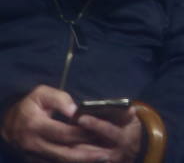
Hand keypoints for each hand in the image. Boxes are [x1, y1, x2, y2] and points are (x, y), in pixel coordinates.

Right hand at [0, 85, 130, 162]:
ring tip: (103, 158)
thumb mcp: (41, 94)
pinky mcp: (36, 160)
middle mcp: (34, 144)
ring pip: (62, 161)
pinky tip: (89, 159)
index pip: (63, 133)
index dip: (82, 133)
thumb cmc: (29, 105)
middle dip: (88, 153)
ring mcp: (34, 155)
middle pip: (65, 152)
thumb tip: (75, 110)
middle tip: (108, 151)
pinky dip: (73, 162)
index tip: (100, 132)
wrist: (8, 123)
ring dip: (83, 160)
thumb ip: (59, 99)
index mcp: (36, 125)